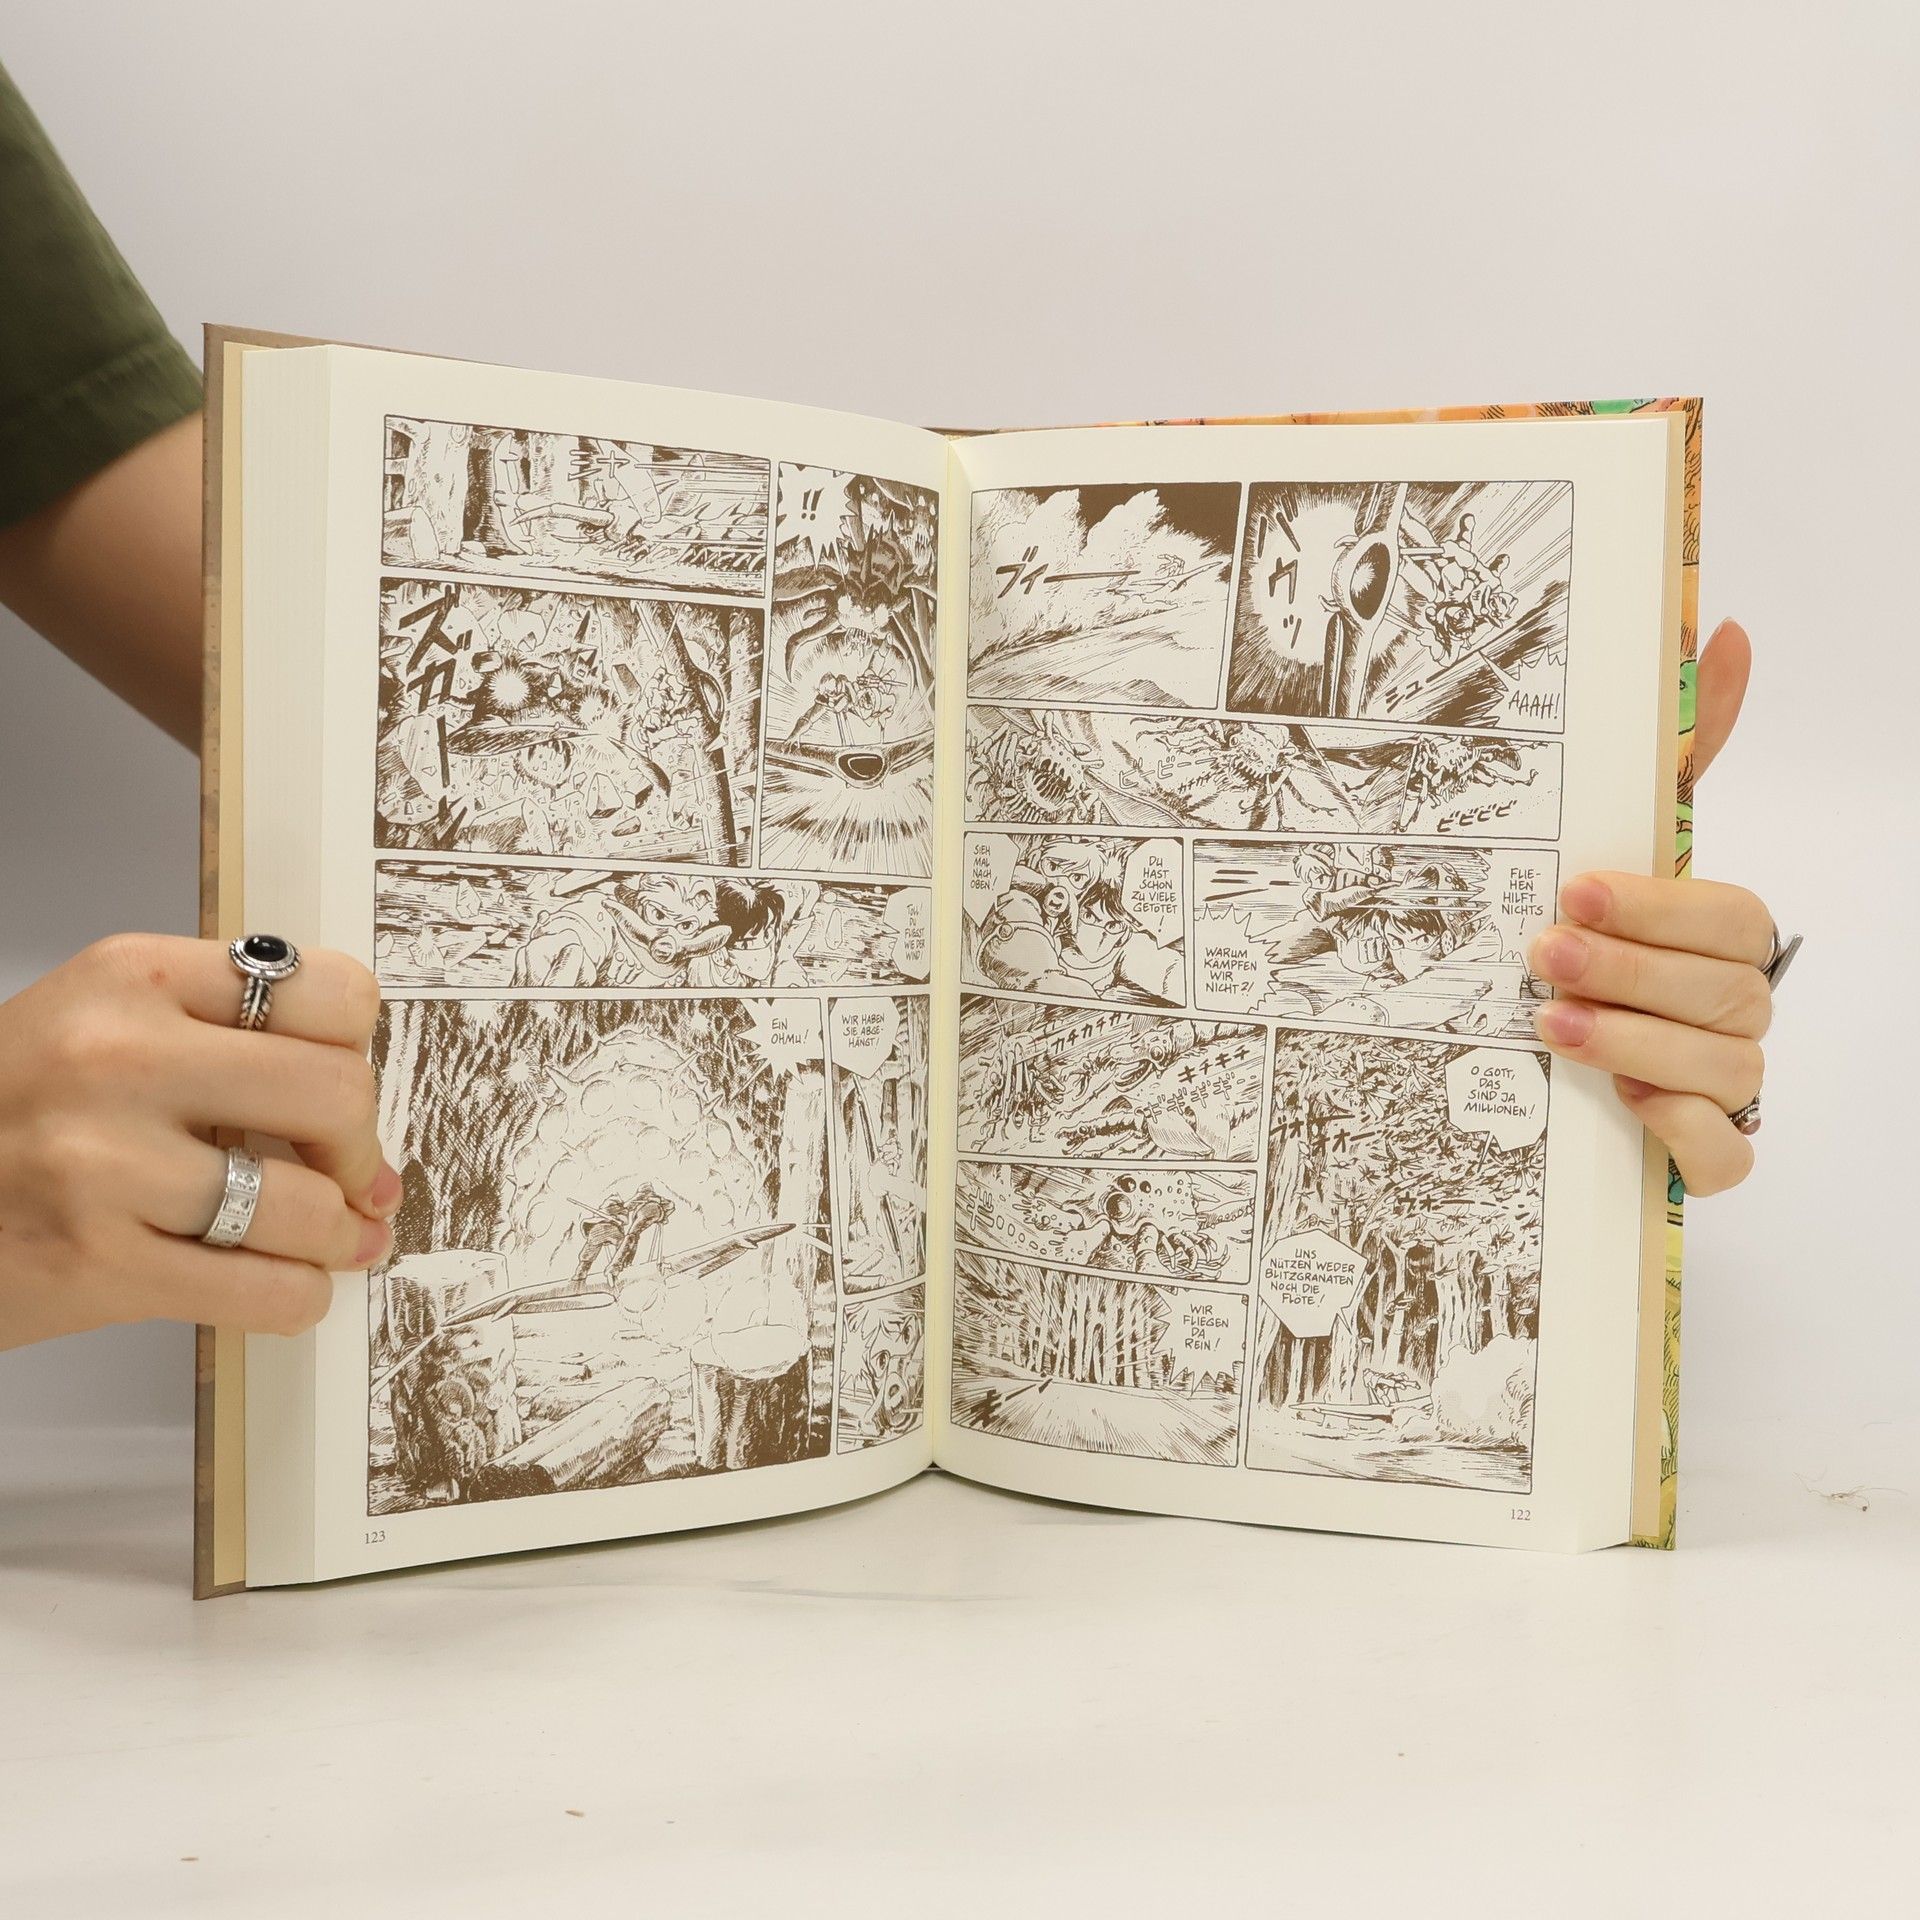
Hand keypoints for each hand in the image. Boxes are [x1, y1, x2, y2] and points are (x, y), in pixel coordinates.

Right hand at [0, 935, 397, 1348]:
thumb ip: (225, 1045)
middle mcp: (119, 1057)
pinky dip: (298, 1298)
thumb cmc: (8, 1113)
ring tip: (323, 1242)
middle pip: (338, 1093)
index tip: (337, 1087)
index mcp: (134, 977)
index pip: (330, 991)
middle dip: (359, 1150)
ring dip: (336, 1238)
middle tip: (347, 1177)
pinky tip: (284, 1286)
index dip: (356, 1048)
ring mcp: (103, 1164)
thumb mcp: (103, 1026)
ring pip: (308, 1206)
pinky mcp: (96, 1264)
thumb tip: (365, 1135)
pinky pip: (265, 1291)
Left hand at [1528, 619, 1770, 1194]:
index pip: (1729, 915)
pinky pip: (1729, 1153)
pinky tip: (1630, 1111)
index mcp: (1722, 935)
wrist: (1563, 1060)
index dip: (1658, 906)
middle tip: (1543, 955)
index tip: (1575, 891)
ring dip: (1638, 1045)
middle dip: (1630, 971)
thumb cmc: (1604, 941)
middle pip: (1722, 991)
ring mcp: (1729, 1082)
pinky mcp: (1709, 1151)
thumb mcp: (1624, 845)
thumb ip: (1680, 749)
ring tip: (1553, 1025)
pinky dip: (1688, 1136)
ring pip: (1725, 1069)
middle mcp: (1736, 1006)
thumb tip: (1723, 629)